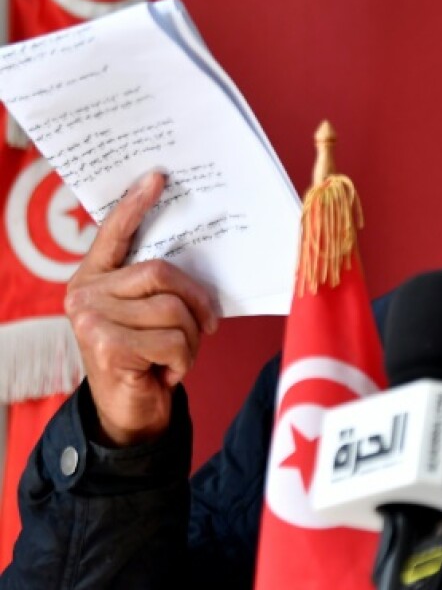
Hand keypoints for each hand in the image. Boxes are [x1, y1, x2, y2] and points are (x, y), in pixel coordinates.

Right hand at [64, 171, 218, 446]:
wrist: (127, 412)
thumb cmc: (146, 356)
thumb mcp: (148, 315)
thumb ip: (155, 285)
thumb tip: (196, 247)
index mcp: (94, 277)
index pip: (114, 233)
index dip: (136, 204)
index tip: (158, 177)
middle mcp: (85, 293)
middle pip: (162, 273)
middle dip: (196, 301)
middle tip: (209, 325)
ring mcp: (91, 319)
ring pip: (172, 309)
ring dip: (190, 339)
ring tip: (177, 355)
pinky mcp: (105, 346)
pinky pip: (172, 340)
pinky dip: (184, 360)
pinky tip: (167, 372)